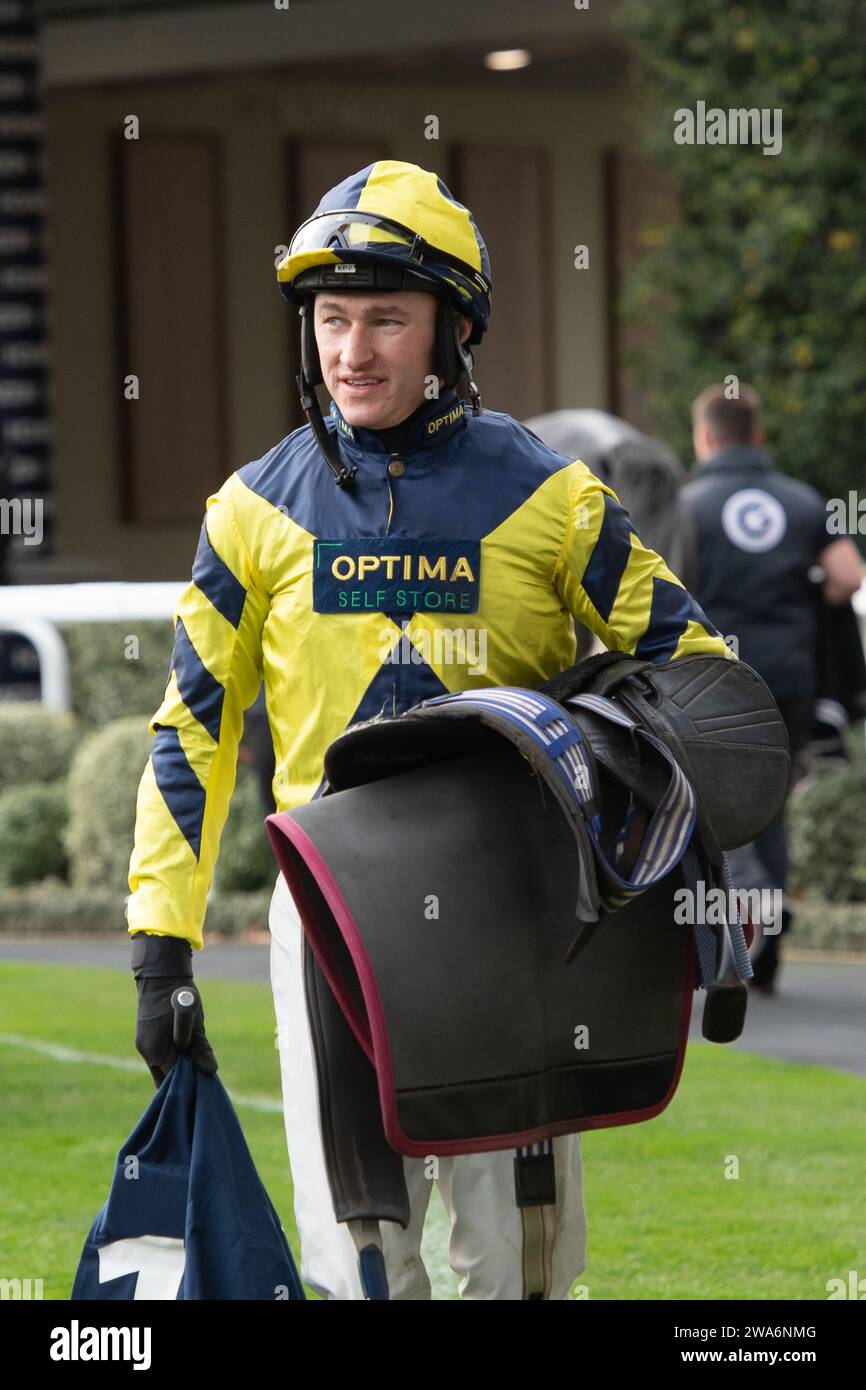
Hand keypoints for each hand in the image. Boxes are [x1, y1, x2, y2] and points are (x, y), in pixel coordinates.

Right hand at [131, 933, 218, 1087]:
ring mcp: (143, 1044)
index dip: (190, 1081)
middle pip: (165, 1077)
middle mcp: (146, 1051)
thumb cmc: (181, 996)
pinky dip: (171, 1056)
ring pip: (161, 1066)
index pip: (174, 1079)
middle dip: (182, 1078)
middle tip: (200, 1072)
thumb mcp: (195, 1023)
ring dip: (177, 1065)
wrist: (160, 973)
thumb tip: (210, 1070)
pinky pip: (158, 1055)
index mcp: (156, 1050)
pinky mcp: (144, 1037)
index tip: (204, 1080)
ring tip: (194, 1057)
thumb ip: (200, 1048)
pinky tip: (184, 1048)